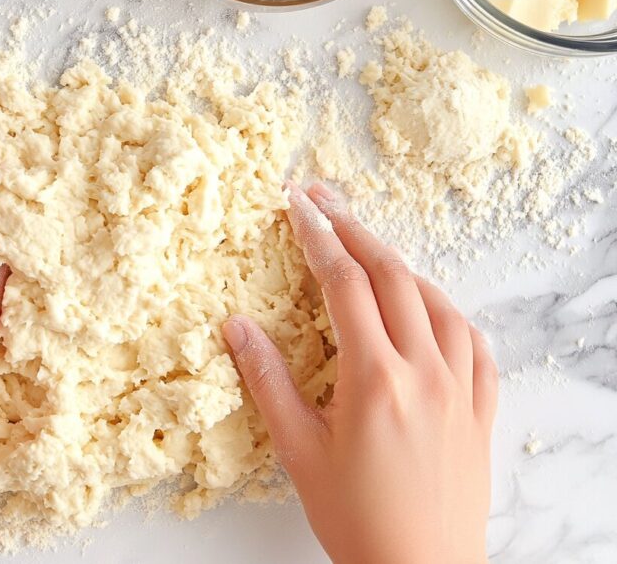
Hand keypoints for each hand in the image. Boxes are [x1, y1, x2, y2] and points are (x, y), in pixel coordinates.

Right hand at [223, 182, 496, 563]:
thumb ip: (268, 381)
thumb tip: (237, 325)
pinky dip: (449, 313)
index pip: (344, 284)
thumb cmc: (355, 519)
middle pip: (392, 277)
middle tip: (323, 199)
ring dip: (400, 266)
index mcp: (375, 378)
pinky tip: (432, 311)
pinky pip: (475, 344)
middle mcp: (425, 372)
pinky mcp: (481, 410)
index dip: (318, 237)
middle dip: (355, 229)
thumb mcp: (298, 451)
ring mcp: (461, 389)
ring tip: (368, 248)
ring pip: (437, 302)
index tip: (297, 204)